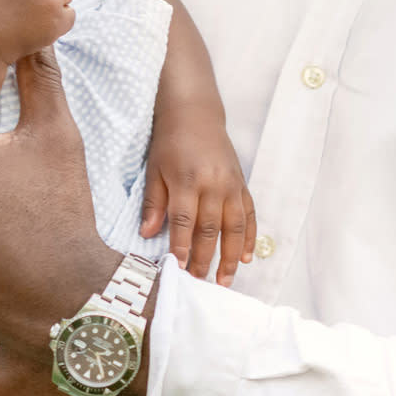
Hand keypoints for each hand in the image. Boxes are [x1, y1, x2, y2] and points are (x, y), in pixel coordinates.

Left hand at [141, 116, 255, 284]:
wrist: (195, 114)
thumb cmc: (170, 142)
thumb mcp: (154, 170)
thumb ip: (153, 203)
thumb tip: (146, 234)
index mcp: (187, 179)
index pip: (183, 220)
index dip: (181, 246)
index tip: (178, 267)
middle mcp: (213, 183)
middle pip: (210, 228)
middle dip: (204, 258)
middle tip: (198, 281)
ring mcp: (231, 184)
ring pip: (234, 226)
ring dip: (230, 256)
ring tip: (224, 280)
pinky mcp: (241, 183)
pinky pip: (249, 214)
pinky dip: (249, 237)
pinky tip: (245, 258)